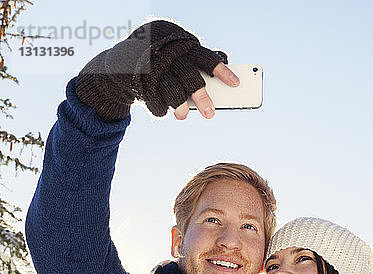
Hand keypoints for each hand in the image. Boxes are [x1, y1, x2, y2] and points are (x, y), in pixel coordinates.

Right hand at [75, 20, 227, 121]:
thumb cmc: (157, 60)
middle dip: (202, 97)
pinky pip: (154, 99)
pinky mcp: (134, 79)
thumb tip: (224, 70)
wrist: (115, 66)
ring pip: (171, 88)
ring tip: (183, 115)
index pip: (202, 54)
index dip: (220, 69)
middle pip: (188, 74)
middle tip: (211, 113)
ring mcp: (146, 63)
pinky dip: (161, 108)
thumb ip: (195, 59)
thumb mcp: (174, 52)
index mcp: (174, 36)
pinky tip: (165, 110)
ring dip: (180, 106)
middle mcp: (161, 47)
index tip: (235, 83)